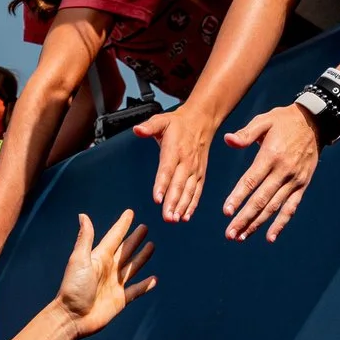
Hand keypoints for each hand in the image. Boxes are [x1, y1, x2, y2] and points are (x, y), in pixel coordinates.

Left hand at [52, 210, 157, 338]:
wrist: (72, 317)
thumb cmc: (73, 288)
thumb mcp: (79, 260)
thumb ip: (85, 238)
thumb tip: (83, 215)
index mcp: (99, 258)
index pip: (114, 237)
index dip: (122, 225)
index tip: (130, 213)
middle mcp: (108, 269)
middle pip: (126, 250)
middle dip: (135, 239)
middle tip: (145, 228)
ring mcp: (115, 285)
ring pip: (133, 267)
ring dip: (142, 257)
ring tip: (151, 246)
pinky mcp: (120, 300)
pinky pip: (136, 290)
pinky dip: (145, 285)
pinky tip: (154, 279)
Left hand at [136, 102, 222, 223]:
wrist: (202, 121)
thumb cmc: (178, 123)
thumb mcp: (162, 120)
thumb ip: (149, 127)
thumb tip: (137, 130)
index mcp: (175, 150)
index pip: (167, 169)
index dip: (162, 184)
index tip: (157, 199)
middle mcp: (186, 161)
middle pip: (179, 184)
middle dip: (173, 202)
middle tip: (167, 218)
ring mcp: (195, 169)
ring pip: (189, 190)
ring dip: (182, 206)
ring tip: (175, 220)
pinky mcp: (200, 174)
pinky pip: (197, 191)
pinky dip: (192, 204)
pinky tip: (186, 216)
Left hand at [220, 104, 320, 241]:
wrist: (316, 122)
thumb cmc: (284, 121)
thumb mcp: (264, 121)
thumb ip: (245, 134)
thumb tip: (227, 140)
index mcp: (271, 156)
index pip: (251, 181)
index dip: (238, 197)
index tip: (226, 212)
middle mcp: (283, 171)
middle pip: (261, 200)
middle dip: (244, 218)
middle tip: (229, 233)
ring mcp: (294, 180)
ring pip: (274, 207)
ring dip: (257, 224)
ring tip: (241, 237)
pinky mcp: (302, 185)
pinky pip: (291, 208)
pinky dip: (281, 224)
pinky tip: (270, 237)